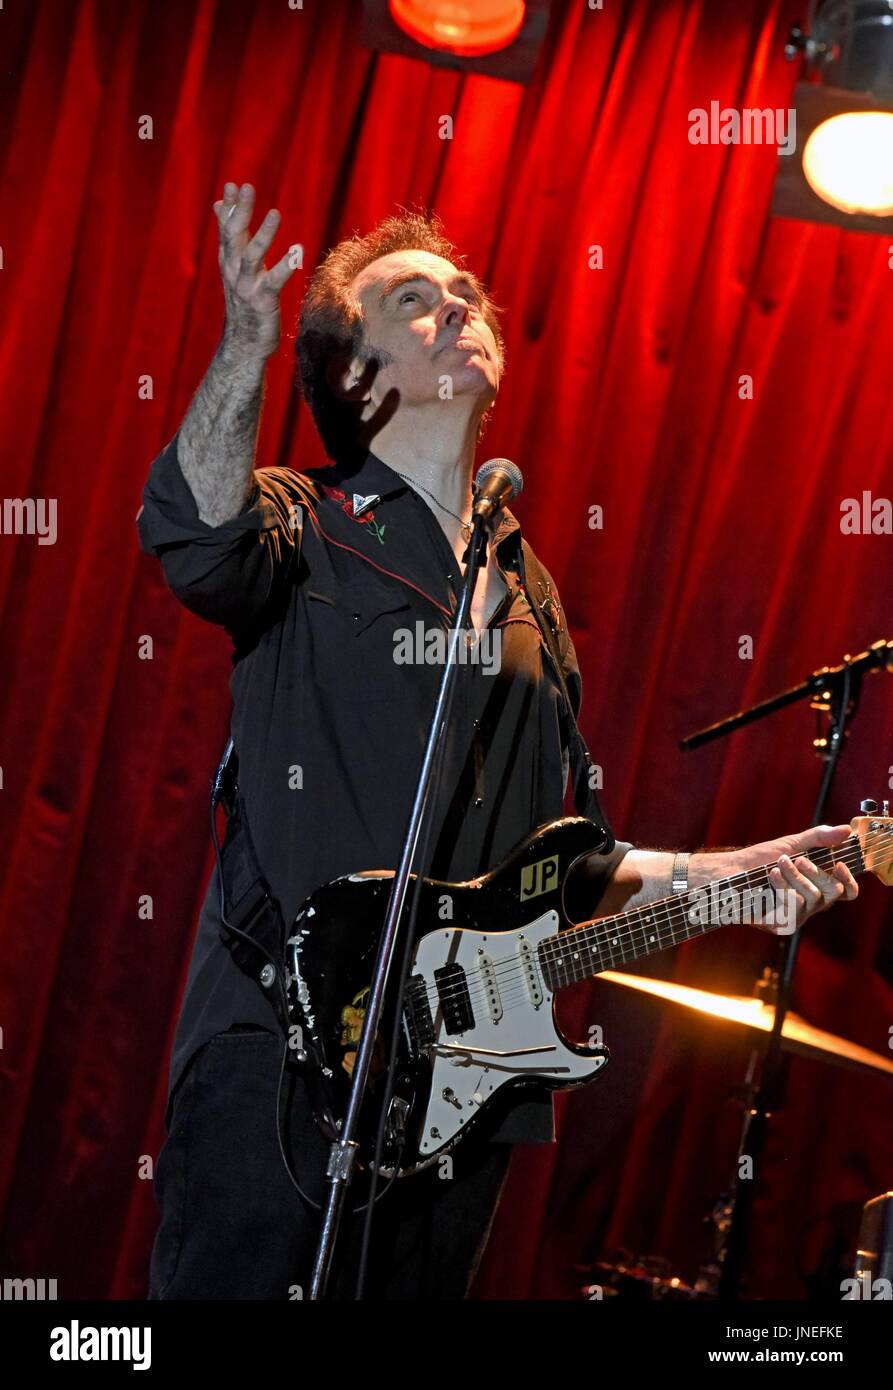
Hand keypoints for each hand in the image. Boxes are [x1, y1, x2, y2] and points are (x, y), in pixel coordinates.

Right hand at [214, 181, 296, 361]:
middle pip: (233, 236)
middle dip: (241, 211)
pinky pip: (274, 281)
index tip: (232, 185)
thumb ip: (231, 236)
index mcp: (228, 261)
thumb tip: (219, 204)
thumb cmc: (244, 302)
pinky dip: (285, 265)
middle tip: (247, 187)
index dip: (229, 207)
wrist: (244, 343)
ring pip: (251, 255)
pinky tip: (297, 251)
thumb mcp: (234, 267)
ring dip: (263, 234)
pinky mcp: (262, 301)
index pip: (225, 228)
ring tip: (275, 213)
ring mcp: (246, 286)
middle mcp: (233, 271)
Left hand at [735, 824, 858, 934]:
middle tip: (798, 860)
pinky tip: (772, 877)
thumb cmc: (760, 859)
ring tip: (777, 865)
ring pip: (813, 897)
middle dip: (817, 872)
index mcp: (818, 886)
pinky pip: (795, 908)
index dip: (849, 880)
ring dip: (795, 877)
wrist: (731, 872)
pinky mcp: (783, 925)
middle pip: (833, 892)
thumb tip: (847, 830)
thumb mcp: (792, 844)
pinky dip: (784, 888)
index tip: (839, 864)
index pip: (847, 891)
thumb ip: (819, 838)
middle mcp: (812, 904)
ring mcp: (798, 916)